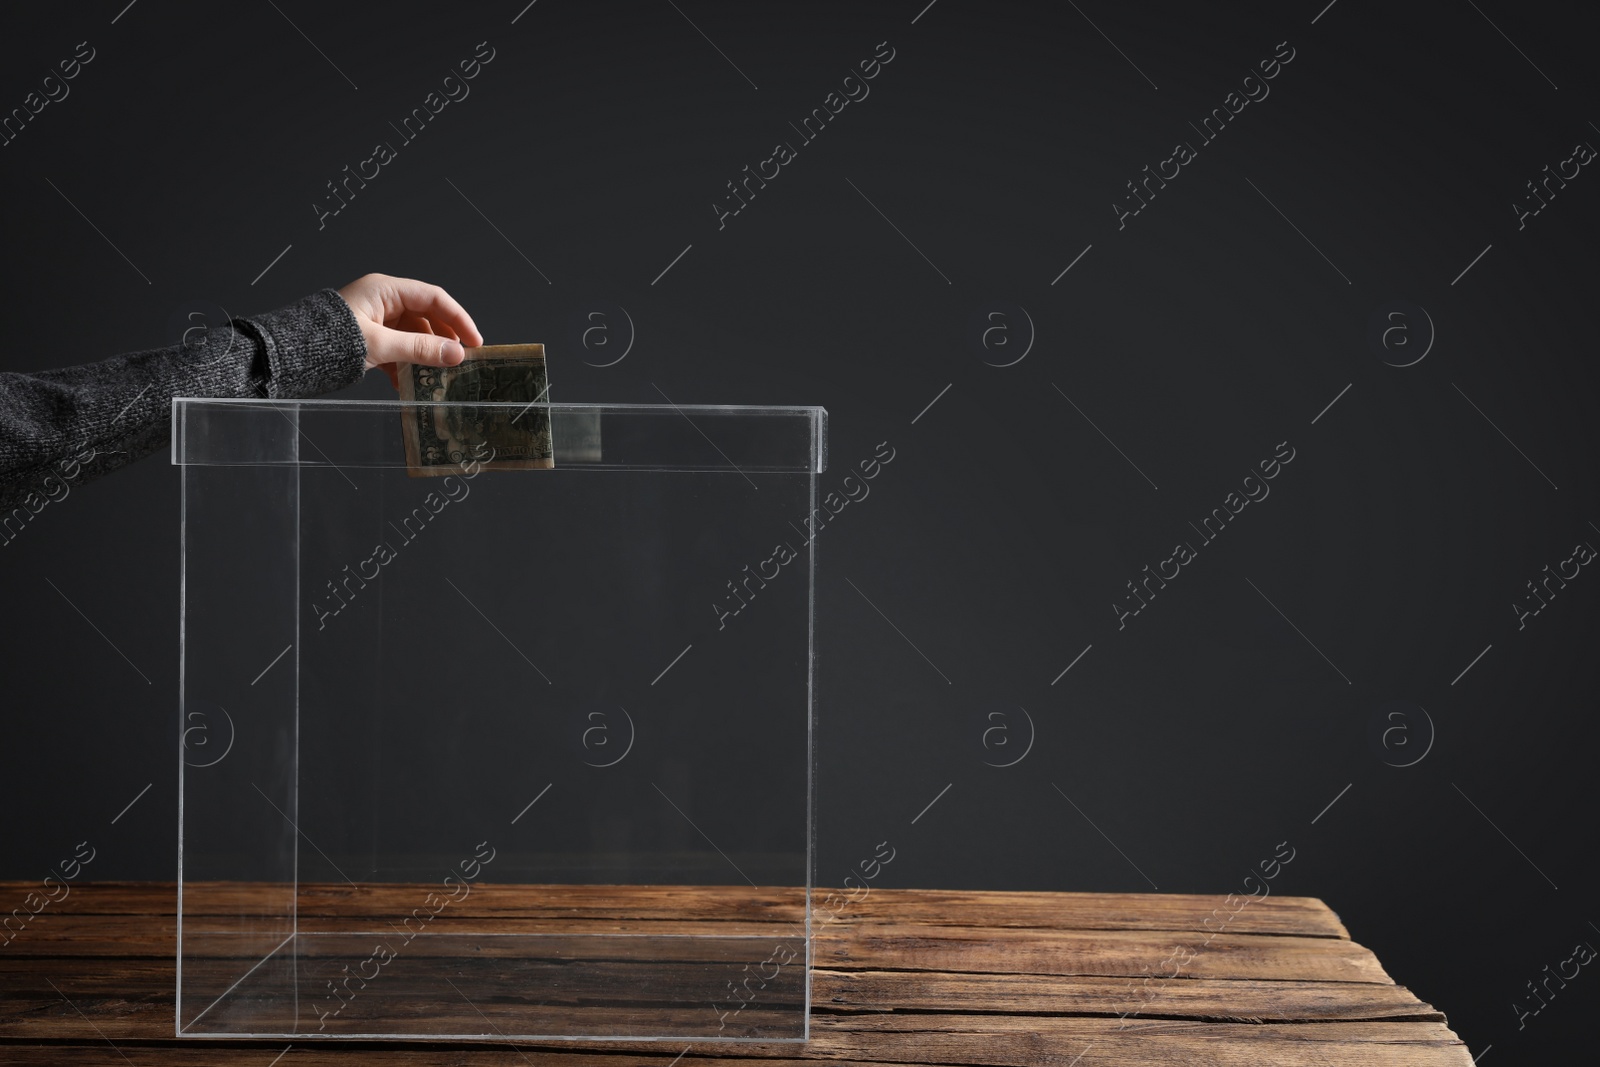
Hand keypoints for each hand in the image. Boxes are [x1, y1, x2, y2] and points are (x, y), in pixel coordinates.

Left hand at [336, 273, 483, 390]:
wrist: (290, 356)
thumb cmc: (330, 341)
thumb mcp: (380, 346)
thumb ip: (420, 349)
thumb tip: (456, 355)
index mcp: (385, 290)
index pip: (433, 298)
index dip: (458, 319)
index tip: (475, 342)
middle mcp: (382, 301)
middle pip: (425, 317)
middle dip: (442, 341)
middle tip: (458, 363)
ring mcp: (375, 320)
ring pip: (412, 336)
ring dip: (423, 357)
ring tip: (434, 378)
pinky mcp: (368, 339)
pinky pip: (396, 349)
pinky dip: (405, 366)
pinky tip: (407, 384)